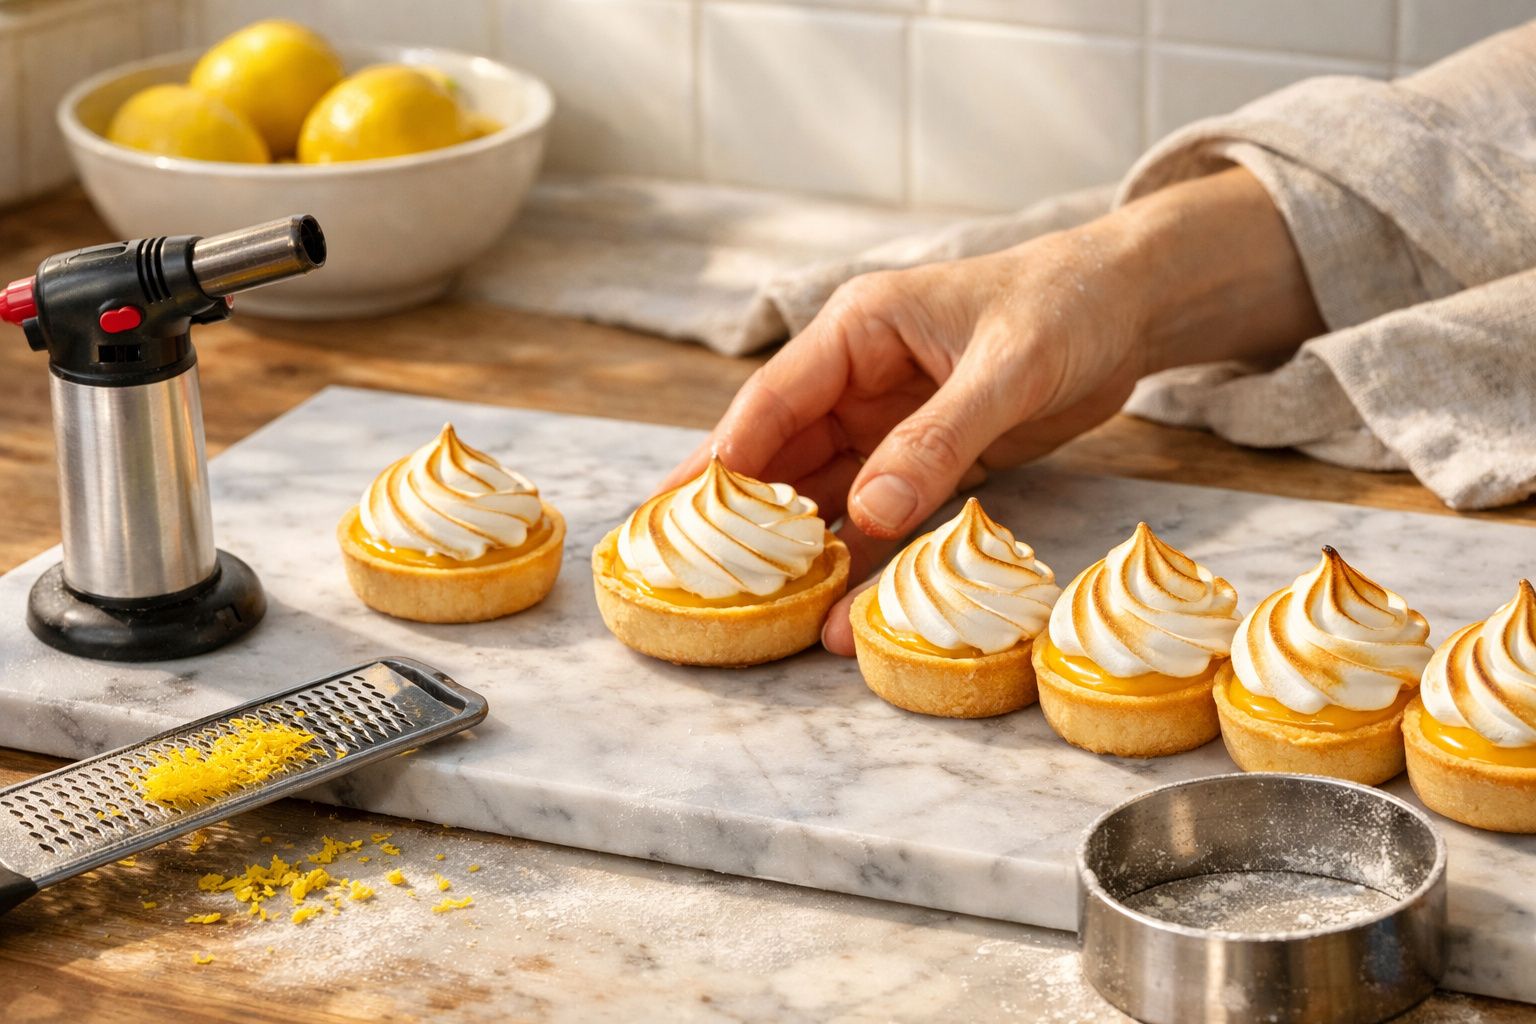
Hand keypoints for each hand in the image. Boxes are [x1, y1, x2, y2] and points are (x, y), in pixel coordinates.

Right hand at [663, 167, 1322, 653]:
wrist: (1131, 309)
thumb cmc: (1067, 307)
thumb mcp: (1005, 370)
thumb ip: (936, 441)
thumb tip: (866, 515)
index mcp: (857, 330)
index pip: (772, 401)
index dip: (724, 461)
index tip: (679, 519)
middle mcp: (857, 378)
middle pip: (781, 452)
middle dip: (740, 513)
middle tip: (680, 573)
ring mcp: (888, 424)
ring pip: (824, 491)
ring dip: (794, 546)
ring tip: (747, 605)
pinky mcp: (925, 461)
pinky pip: (879, 514)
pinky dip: (859, 555)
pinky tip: (832, 604)